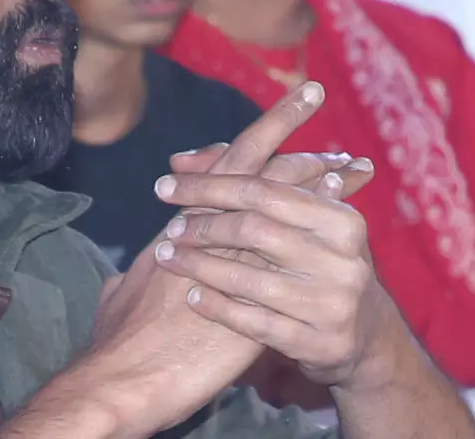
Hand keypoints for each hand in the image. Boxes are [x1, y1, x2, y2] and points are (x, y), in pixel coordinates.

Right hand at [58, 82, 333, 435]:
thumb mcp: (124, 295)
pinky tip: (348, 209)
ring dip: (320, 178)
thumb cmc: (121, 338)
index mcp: (178, 226)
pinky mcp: (263, 281)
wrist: (126, 374)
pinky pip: (300, 238)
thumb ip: (130, 279)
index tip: (279, 116)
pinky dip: (323, 221)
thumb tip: (126, 276)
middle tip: (317, 101)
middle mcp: (208, 230)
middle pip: (255, 167)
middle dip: (288, 134)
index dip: (253, 138)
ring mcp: (236, 255)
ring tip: (353, 160)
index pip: (220, 168)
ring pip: (283, 200)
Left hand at [154, 143, 399, 391]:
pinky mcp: (321, 343)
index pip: (261, 191)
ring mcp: (335, 304)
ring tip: (167, 258)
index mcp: (341, 219)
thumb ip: (243, 183)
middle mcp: (344, 259)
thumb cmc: (314, 260)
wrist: (362, 333)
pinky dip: (217, 307)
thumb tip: (178, 161)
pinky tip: (191, 296)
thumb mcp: (298, 219)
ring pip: (249, 279)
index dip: (207, 187)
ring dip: (198, 266)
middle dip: (202, 227)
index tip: (163, 187)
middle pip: (253, 230)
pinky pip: (255, 323)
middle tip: (168, 229)